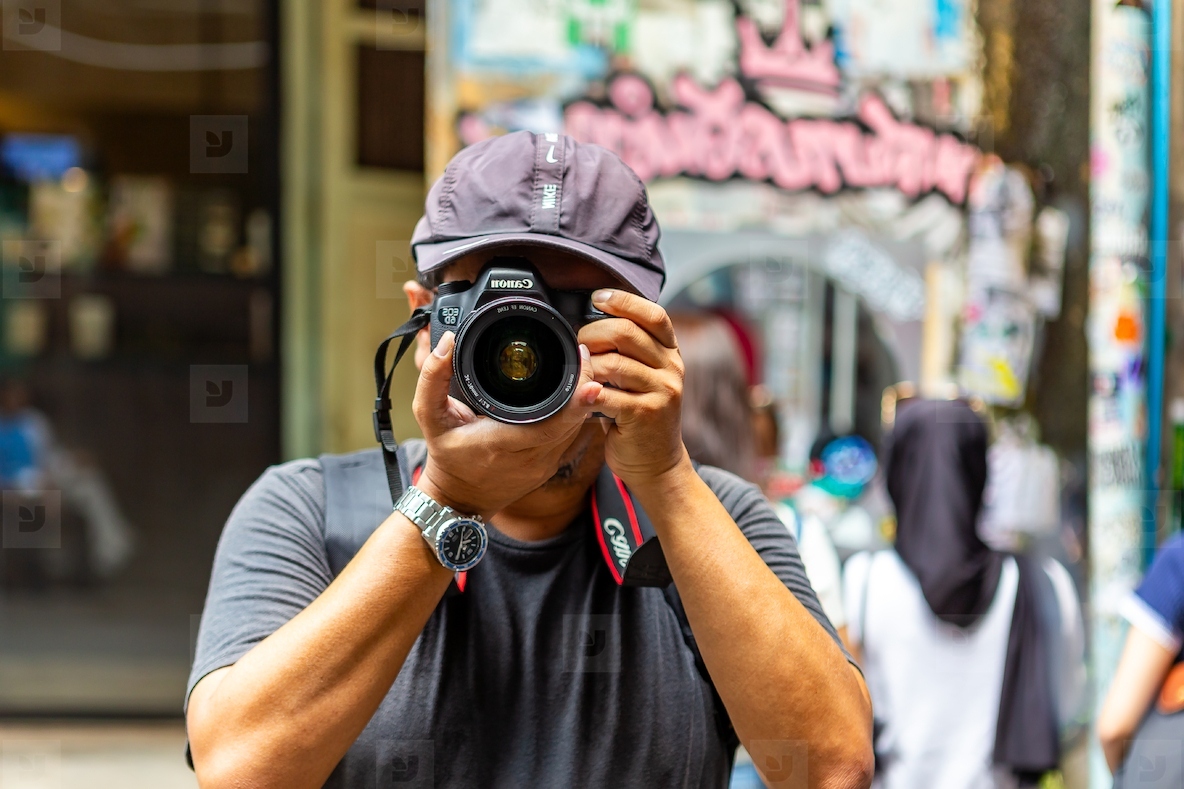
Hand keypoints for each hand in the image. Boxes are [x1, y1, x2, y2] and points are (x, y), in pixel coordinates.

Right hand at [412, 331, 602, 517]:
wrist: (457, 500)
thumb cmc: (446, 457)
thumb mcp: (429, 416)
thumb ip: (432, 378)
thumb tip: (447, 342)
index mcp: (501, 443)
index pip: (552, 423)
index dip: (575, 400)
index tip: (586, 374)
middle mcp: (528, 458)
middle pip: (572, 422)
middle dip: (582, 387)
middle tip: (581, 354)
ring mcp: (542, 466)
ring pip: (575, 429)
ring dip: (580, 401)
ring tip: (579, 367)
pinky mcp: (547, 468)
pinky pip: (568, 438)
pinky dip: (573, 416)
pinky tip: (572, 395)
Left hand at [578, 289, 689, 488]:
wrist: (658, 463)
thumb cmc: (641, 416)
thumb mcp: (644, 378)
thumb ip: (628, 352)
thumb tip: (590, 325)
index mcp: (671, 354)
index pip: (654, 315)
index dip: (624, 301)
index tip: (597, 298)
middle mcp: (671, 369)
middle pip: (627, 333)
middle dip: (593, 333)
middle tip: (579, 344)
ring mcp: (662, 392)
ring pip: (614, 363)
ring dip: (588, 366)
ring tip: (581, 375)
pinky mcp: (646, 415)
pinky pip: (608, 396)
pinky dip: (589, 394)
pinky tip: (582, 395)